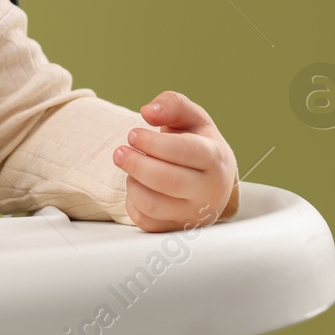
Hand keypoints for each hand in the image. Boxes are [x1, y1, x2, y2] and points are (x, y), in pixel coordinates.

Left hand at [112, 90, 236, 232]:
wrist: (213, 180)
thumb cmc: (199, 145)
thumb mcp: (192, 118)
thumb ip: (173, 105)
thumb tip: (149, 111)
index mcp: (215, 159)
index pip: (184, 151)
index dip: (153, 142)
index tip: (133, 134)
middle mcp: (210, 191)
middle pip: (167, 181)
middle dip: (136, 164)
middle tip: (119, 152)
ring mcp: (194, 214)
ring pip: (153, 204)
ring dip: (133, 182)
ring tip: (132, 168)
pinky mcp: (177, 229)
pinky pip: (145, 221)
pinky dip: (133, 201)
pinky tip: (139, 186)